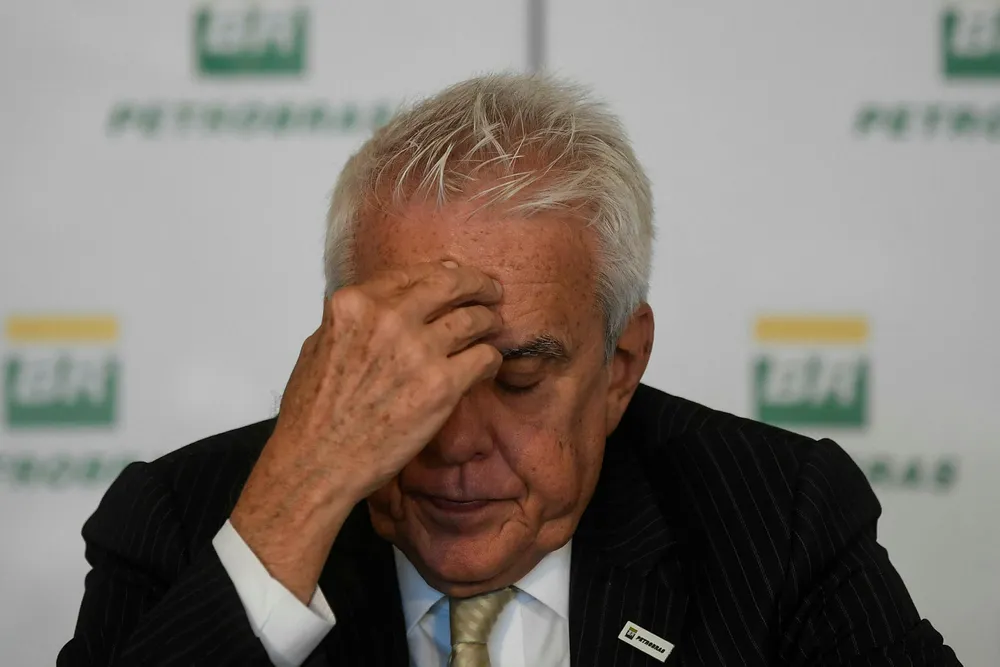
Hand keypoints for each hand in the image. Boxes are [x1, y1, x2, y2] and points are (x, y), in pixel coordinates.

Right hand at [230, 262, 502, 601]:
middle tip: (491, 292)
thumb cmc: (313, 414)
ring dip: (488, 322)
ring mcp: (417, 351)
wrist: (317, 462)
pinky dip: (491, 358)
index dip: (444, 273)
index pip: (414, 273)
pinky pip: (484, 357)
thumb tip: (386, 303)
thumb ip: (355, 319)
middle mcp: (387, 319)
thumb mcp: (320, 344)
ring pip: (474, 319)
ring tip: (493, 328)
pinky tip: (488, 365)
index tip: (457, 276)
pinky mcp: (441, 386)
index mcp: (354, 305)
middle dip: (477, 284)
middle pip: (452, 284)